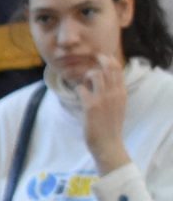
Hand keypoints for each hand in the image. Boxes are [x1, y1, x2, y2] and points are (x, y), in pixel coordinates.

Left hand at [82, 55, 130, 170]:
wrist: (108, 143)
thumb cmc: (110, 126)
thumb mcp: (118, 106)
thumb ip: (114, 94)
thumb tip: (105, 83)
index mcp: (122, 92)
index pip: (118, 69)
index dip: (109, 60)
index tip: (101, 57)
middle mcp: (114, 93)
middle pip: (108, 67)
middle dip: (98, 60)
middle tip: (89, 61)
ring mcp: (103, 98)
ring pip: (94, 75)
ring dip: (85, 77)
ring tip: (84, 86)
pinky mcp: (91, 106)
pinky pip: (81, 88)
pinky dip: (77, 89)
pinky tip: (78, 96)